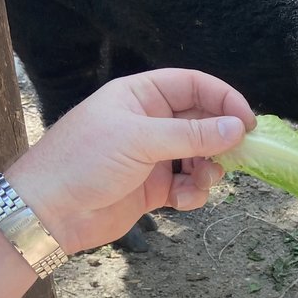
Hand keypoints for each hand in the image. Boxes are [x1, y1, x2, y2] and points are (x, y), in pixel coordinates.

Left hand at [5, 69, 254, 253]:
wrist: (49, 211)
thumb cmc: (84, 161)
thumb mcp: (140, 140)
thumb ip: (191, 135)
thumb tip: (238, 128)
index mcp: (141, 96)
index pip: (193, 86)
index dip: (223, 99)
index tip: (247, 122)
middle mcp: (149, 122)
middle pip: (202, 122)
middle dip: (219, 140)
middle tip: (235, 158)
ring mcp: (152, 156)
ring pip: (200, 157)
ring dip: (208, 171)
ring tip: (200, 182)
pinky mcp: (154, 188)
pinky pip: (188, 185)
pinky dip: (193, 193)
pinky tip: (182, 202)